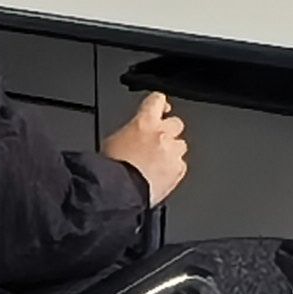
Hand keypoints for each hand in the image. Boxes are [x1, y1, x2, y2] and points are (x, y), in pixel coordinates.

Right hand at [101, 88, 189, 202]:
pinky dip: (173, 169)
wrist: (118, 193)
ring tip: (157, 163)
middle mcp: (162, 134)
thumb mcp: (112, 141)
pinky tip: (161, 175)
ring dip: (172, 151)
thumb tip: (132, 135)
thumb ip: (129, 132)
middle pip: (176, 123)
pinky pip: (180, 165)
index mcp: (144, 122)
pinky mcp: (177, 171)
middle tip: (157, 142)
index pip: (157, 100)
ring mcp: (172, 152)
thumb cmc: (111, 169)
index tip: (160, 108)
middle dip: (168, 131)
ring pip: (180, 145)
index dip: (158, 104)